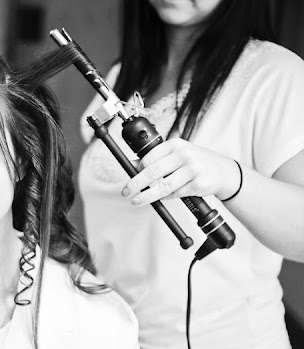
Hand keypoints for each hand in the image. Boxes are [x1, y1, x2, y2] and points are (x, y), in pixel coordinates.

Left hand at [121, 138, 240, 205]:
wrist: (225, 172)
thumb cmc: (197, 162)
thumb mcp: (177, 155)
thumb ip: (156, 159)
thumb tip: (132, 165)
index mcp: (176, 145)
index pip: (149, 158)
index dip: (137, 170)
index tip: (130, 177)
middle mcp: (184, 155)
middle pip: (153, 172)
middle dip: (136, 183)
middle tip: (126, 192)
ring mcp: (193, 169)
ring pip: (163, 186)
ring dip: (147, 196)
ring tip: (136, 200)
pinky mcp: (199, 184)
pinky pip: (176, 194)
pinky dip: (166, 197)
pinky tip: (162, 197)